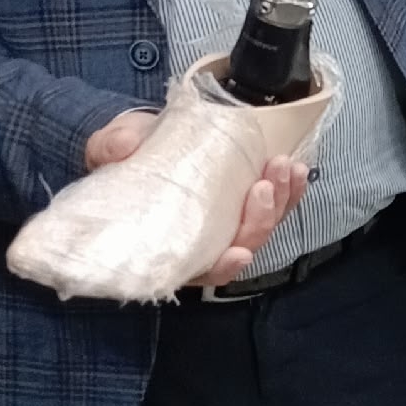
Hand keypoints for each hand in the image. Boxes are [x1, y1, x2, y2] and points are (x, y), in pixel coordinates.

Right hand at [85, 111, 310, 286]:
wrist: (140, 135)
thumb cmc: (124, 154)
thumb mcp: (109, 148)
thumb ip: (112, 148)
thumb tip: (124, 147)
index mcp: (169, 241)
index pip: (200, 269)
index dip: (222, 267)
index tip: (237, 252)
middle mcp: (203, 238)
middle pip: (243, 245)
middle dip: (261, 220)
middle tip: (264, 185)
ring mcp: (228, 219)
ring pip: (264, 226)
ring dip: (282, 200)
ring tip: (285, 167)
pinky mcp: (244, 197)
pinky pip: (274, 202)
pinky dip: (289, 189)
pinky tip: (296, 169)